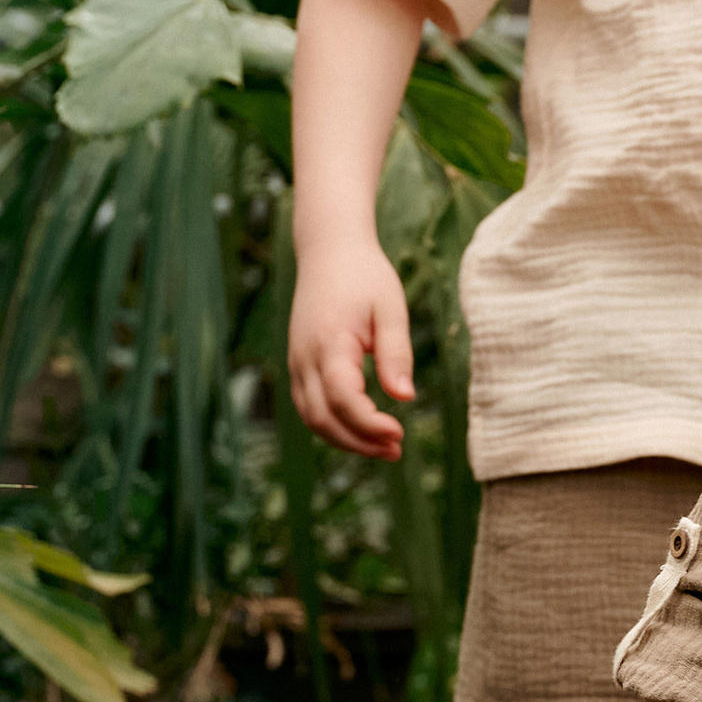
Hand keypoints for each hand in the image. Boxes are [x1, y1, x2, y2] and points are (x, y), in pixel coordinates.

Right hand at [289, 236, 415, 459]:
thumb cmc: (365, 277)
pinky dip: (333, 426)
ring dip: (345, 440)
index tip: (399, 433)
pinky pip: (309, 407)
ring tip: (384, 447)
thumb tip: (405, 398)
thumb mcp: (391, 309)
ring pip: (312, 418)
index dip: (369, 424)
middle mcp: (305, 357)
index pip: (343, 399)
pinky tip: (363, 431)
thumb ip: (397, 354)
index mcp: (329, 342)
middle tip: (396, 449)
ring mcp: (296, 362)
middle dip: (359, 442)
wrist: (329, 252)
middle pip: (323, 418)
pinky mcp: (298, 364)